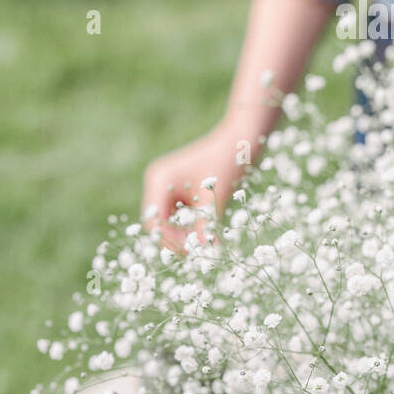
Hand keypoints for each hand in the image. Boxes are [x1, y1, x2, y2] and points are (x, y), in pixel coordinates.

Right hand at [143, 121, 246, 249]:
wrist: (239, 139)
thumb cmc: (228, 163)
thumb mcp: (216, 199)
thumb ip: (207, 228)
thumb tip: (207, 254)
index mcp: (160, 180)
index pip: (154, 222)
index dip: (169, 241)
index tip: (190, 252)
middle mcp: (157, 181)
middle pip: (157, 223)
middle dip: (175, 238)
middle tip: (197, 250)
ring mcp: (165, 184)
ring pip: (166, 220)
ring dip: (181, 232)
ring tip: (202, 240)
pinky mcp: (175, 187)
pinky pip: (175, 213)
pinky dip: (187, 224)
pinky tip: (202, 229)